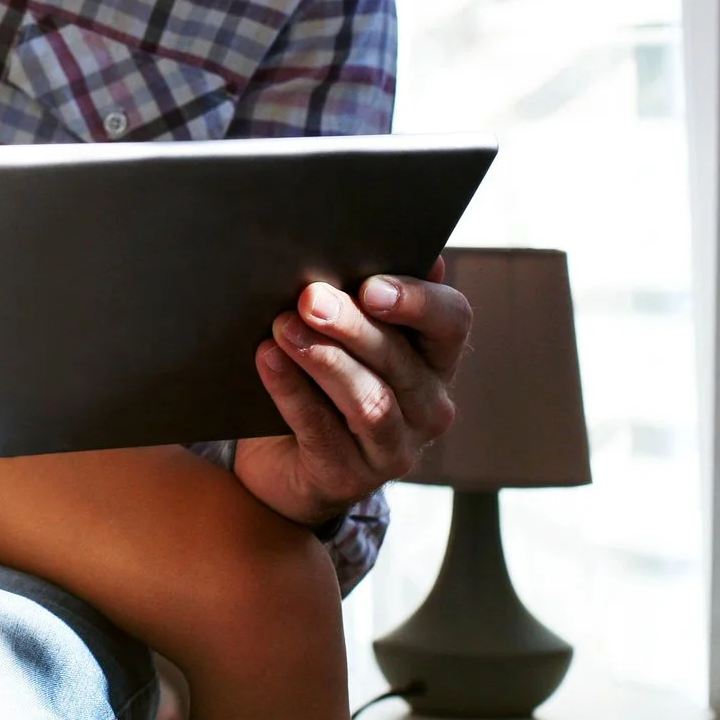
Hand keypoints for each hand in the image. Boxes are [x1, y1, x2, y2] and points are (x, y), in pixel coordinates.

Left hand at [233, 259, 471, 526]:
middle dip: (352, 326)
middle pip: (400, 359)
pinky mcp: (351, 476)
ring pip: (369, 401)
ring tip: (282, 327)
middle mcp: (429, 404)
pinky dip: (292, 392)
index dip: (417, 301)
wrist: (284, 457)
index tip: (371, 286)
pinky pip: (323, 431)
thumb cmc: (319, 377)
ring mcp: (395, 446)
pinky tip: (267, 360)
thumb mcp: (343, 331)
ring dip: (323, 359)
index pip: (452, 321)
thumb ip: (362, 291)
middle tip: (309, 297)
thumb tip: (388, 243)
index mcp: (435, 357)